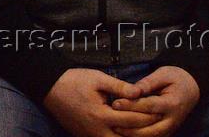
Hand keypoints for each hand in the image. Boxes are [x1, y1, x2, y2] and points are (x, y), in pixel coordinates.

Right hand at [44, 68, 160, 136]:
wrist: (48, 88)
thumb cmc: (73, 80)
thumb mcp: (97, 78)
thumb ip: (119, 87)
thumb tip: (140, 92)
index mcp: (101, 115)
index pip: (133, 120)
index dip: (148, 116)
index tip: (160, 111)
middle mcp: (97, 131)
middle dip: (143, 133)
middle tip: (156, 124)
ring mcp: (90, 136)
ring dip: (130, 136)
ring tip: (143, 129)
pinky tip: (126, 131)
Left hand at [110, 66, 199, 136]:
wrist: (192, 88)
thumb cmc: (176, 78)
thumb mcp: (163, 74)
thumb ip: (148, 82)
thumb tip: (133, 90)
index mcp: (172, 103)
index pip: (149, 107)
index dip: (131, 105)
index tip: (115, 103)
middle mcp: (173, 119)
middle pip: (150, 127)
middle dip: (130, 125)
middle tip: (112, 118)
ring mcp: (172, 128)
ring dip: (133, 134)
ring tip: (115, 128)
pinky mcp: (168, 131)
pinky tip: (126, 133)